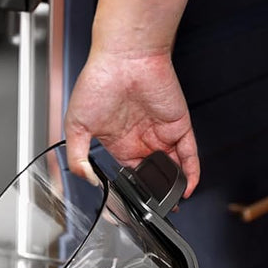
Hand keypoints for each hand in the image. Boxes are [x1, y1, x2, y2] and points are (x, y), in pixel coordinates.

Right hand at [64, 49, 198, 195]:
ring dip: (174, 186)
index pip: (128, 172)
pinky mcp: (178, 125)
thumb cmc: (98, 81)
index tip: (131, 206)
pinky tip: (188, 187)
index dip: (131, 189)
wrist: (124, 57)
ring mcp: (160, 132)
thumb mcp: (76, 125)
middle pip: (152, 172)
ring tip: (173, 204)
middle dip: (155, 191)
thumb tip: (87, 179)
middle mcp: (140, 137)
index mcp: (117, 140)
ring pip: (172, 166)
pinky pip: (189, 153)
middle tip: (157, 209)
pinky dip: (191, 171)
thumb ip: (78, 157)